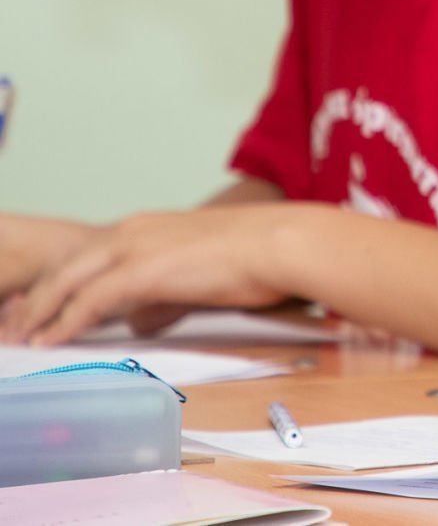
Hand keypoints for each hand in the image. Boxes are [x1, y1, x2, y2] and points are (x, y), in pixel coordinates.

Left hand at [0, 207, 291, 344]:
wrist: (282, 243)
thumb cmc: (259, 255)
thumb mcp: (202, 272)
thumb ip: (165, 296)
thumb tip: (141, 322)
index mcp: (149, 226)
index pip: (88, 255)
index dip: (60, 283)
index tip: (42, 307)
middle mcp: (134, 229)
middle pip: (67, 266)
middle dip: (37, 298)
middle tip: (18, 325)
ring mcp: (136, 247)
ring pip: (68, 281)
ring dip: (41, 311)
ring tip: (23, 337)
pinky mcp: (143, 271)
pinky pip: (88, 301)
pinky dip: (65, 322)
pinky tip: (52, 340)